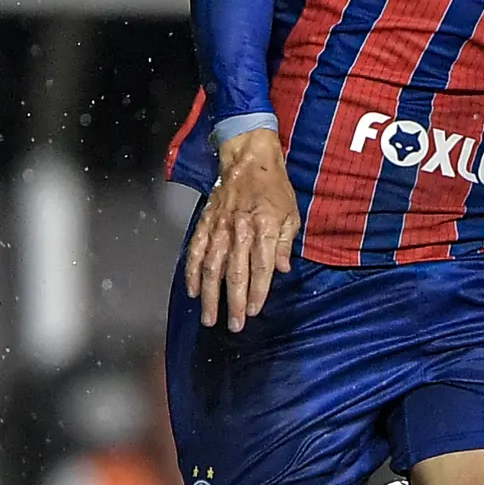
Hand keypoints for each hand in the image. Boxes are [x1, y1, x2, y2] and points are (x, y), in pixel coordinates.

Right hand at [183, 128, 299, 330]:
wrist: (248, 159)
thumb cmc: (274, 187)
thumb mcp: (291, 213)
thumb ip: (285, 242)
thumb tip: (282, 269)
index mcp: (264, 228)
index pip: (261, 268)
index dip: (257, 292)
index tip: (253, 312)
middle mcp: (240, 230)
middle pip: (235, 273)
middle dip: (234, 303)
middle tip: (233, 326)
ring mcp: (219, 227)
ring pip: (212, 267)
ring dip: (210, 295)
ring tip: (209, 318)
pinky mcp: (205, 223)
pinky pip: (196, 251)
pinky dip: (191, 272)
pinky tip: (192, 291)